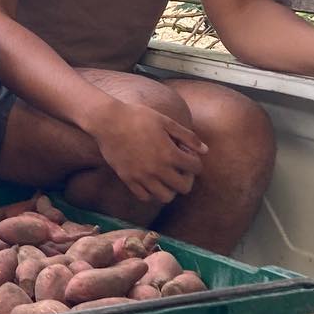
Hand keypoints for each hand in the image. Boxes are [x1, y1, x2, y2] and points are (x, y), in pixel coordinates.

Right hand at [91, 100, 206, 204]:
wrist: (108, 121)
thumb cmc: (138, 117)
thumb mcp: (166, 121)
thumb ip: (188, 137)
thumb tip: (206, 150)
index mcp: (170, 154)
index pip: (196, 168)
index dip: (194, 160)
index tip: (185, 152)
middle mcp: (158, 169)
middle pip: (184, 188)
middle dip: (186, 178)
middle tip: (179, 167)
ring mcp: (142, 176)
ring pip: (165, 197)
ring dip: (170, 188)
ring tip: (165, 176)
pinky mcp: (128, 179)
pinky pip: (144, 197)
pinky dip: (151, 192)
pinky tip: (150, 179)